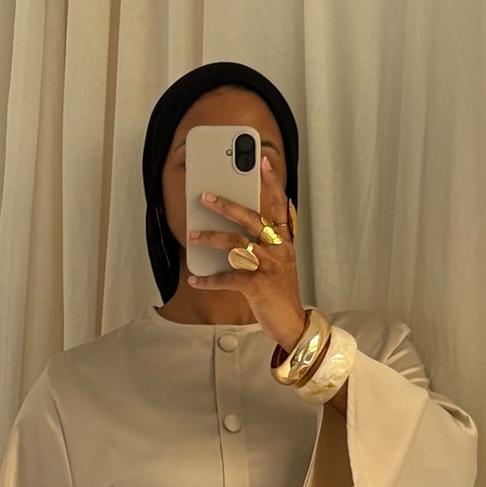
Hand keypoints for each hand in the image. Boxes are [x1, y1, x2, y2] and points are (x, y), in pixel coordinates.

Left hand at [186, 153, 308, 354]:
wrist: (292, 324)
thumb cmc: (281, 293)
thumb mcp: (279, 263)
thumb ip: (264, 245)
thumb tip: (233, 232)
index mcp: (284, 242)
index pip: (280, 206)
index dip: (272, 183)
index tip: (263, 162)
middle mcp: (278, 250)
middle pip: (250, 219)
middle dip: (225, 205)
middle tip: (205, 197)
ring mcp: (269, 267)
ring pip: (235, 244)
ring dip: (210, 238)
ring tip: (193, 235)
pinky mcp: (258, 286)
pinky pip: (228, 277)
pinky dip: (208, 280)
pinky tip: (196, 279)